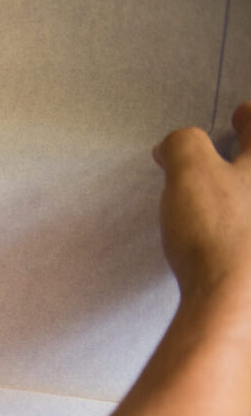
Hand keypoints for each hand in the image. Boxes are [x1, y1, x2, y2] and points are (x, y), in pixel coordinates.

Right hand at [154, 102, 250, 310]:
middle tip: (238, 150)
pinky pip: (248, 237)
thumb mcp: (190, 174)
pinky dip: (243, 227)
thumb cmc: (220, 233)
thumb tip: (173, 144)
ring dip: (242, 195)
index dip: (250, 117)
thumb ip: (182, 145)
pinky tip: (229, 237)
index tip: (243, 113)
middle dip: (248, 157)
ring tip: (228, 194)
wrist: (237, 302)